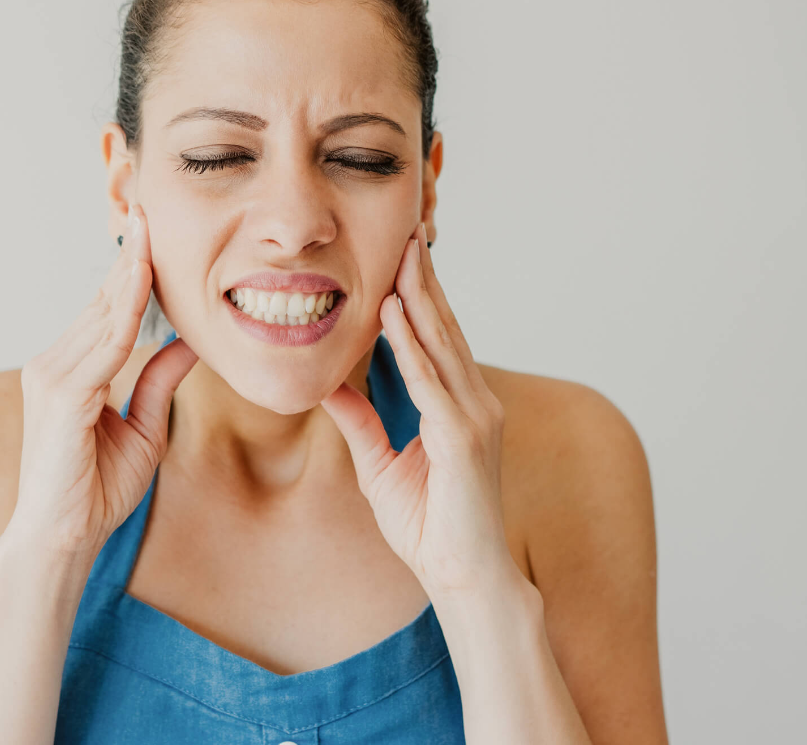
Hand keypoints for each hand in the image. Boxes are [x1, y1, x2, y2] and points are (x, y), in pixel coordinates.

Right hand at [7, 203, 197, 557]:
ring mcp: (54, 375)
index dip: (135, 268)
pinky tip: (142, 278)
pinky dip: (124, 309)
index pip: (111, 308)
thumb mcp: (146, 426)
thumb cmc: (97, 488)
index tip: (156, 229)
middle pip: (105, 299)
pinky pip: (103, 344)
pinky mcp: (62, 395)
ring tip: (152, 225)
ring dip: (130, 268)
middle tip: (153, 203)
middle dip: (131, 253)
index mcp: (75, 367)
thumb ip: (160, 381)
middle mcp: (57, 362)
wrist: (64, 537)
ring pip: (104, 313)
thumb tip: (191, 341)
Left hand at [320, 222, 519, 598]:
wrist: (464, 577)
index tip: (400, 257)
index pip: (437, 339)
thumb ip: (361, 422)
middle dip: (423, 279)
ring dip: (418, 296)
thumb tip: (330, 386)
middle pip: (443, 328)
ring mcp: (475, 417)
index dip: (419, 296)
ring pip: (441, 343)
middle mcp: (475, 402)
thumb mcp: (382, 466)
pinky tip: (393, 312)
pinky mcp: (464, 438)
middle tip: (407, 230)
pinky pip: (431, 381)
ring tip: (402, 253)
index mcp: (461, 406)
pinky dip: (411, 344)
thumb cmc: (431, 527)